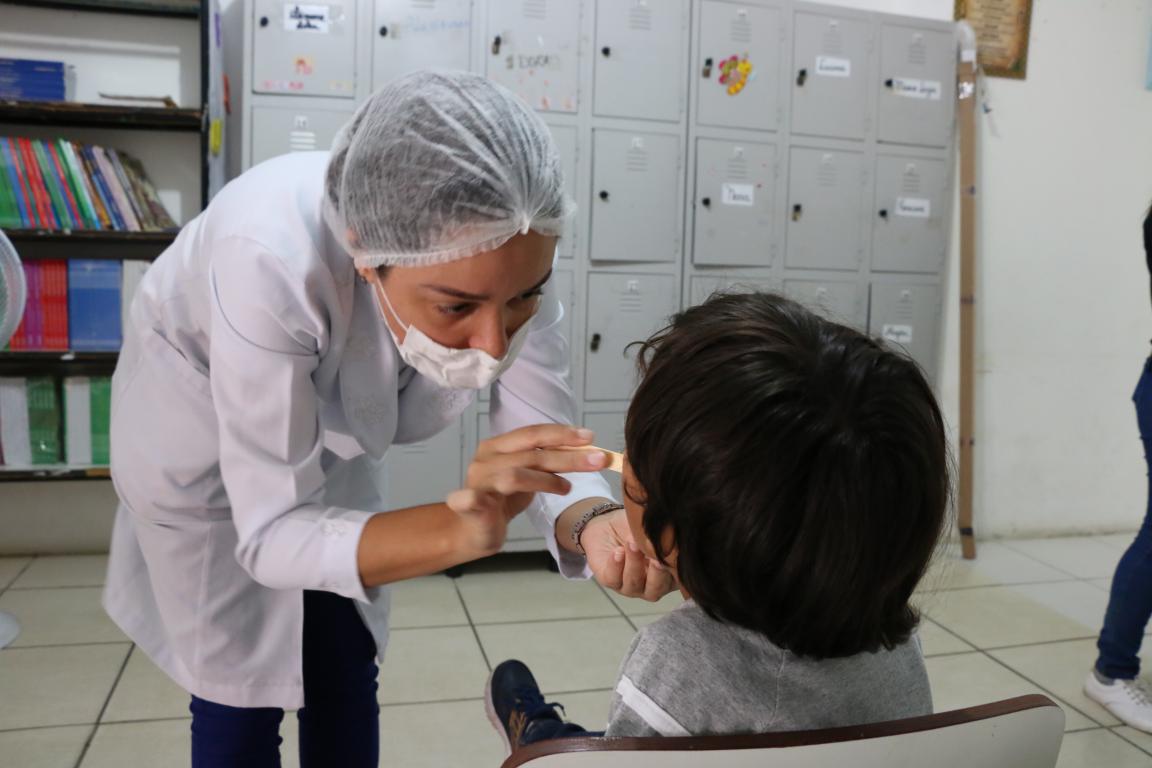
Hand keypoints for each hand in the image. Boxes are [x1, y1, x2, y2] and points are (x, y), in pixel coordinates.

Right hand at [447, 425, 607, 557]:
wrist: (474, 530)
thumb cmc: (503, 499)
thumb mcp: (529, 476)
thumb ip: (548, 462)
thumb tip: (587, 450)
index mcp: (498, 446)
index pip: (532, 433)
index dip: (562, 434)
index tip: (590, 437)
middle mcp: (486, 459)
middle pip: (531, 452)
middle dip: (567, 455)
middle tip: (597, 459)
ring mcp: (478, 482)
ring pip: (515, 475)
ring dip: (547, 480)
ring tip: (568, 488)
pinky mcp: (468, 505)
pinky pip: (469, 500)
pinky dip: (472, 499)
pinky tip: (474, 500)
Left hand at [582, 509, 674, 600]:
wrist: (611, 522)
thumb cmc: (638, 528)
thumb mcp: (654, 529)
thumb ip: (664, 536)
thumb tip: (673, 536)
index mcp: (669, 576)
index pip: (677, 580)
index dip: (675, 571)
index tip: (672, 555)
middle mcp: (651, 585)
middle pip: (656, 590)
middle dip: (656, 574)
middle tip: (655, 558)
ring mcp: (630, 586)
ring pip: (633, 583)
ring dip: (634, 563)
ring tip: (632, 544)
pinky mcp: (610, 580)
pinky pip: (613, 579)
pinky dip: (616, 565)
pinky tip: (618, 551)